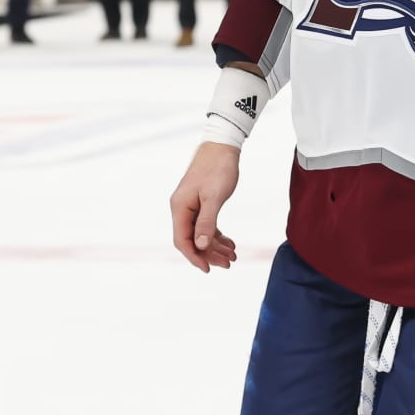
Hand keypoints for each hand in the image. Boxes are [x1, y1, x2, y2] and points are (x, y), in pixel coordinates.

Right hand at [170, 142, 240, 272]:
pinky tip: (230, 243)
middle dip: (209, 253)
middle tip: (229, 263)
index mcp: (180, 207)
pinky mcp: (201, 202)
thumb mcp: (214, 197)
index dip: (194, 257)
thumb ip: (206, 222)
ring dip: (215, 246)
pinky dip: (218, 235)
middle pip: (192, 239)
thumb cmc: (217, 168)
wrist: (223, 145)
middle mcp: (182, 208)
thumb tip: (199, 246)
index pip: (182, 240)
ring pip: (201, 233)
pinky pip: (206, 224)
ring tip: (233, 255)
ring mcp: (191, 205)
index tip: (208, 269)